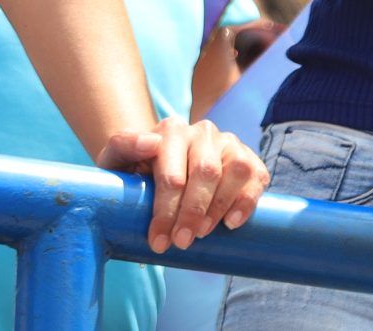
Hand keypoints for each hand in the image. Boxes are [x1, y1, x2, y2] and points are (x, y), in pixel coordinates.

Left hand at [96, 116, 268, 252]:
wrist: (156, 166)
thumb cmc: (134, 169)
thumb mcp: (116, 160)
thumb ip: (122, 145)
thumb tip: (150, 143)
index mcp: (172, 130)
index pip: (172, 173)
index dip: (166, 211)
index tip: (158, 241)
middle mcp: (203, 132)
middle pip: (206, 173)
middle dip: (193, 213)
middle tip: (182, 242)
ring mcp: (228, 143)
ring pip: (236, 170)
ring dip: (220, 206)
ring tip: (203, 233)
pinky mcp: (248, 156)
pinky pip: (256, 174)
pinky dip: (247, 200)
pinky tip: (232, 222)